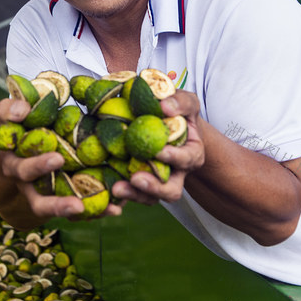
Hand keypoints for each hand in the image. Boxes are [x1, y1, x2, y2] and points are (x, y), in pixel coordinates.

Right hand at [0, 98, 122, 221]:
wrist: (22, 170)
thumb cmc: (23, 136)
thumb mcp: (13, 119)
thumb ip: (12, 109)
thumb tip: (23, 108)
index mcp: (9, 145)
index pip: (4, 129)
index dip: (10, 120)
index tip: (24, 111)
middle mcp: (19, 172)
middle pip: (23, 172)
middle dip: (38, 166)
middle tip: (57, 158)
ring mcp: (36, 191)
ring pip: (42, 204)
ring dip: (59, 206)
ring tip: (78, 206)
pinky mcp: (58, 204)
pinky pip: (72, 213)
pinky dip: (93, 212)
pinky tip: (113, 209)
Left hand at [111, 90, 205, 204]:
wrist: (168, 125)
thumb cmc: (179, 114)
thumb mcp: (186, 102)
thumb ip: (181, 102)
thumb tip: (165, 107)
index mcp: (191, 153)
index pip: (186, 159)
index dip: (174, 158)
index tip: (158, 151)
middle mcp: (177, 173)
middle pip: (171, 190)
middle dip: (154, 187)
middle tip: (136, 178)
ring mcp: (159, 182)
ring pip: (151, 198)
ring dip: (134, 194)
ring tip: (117, 188)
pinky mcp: (141, 185)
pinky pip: (133, 195)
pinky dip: (122, 195)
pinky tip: (109, 188)